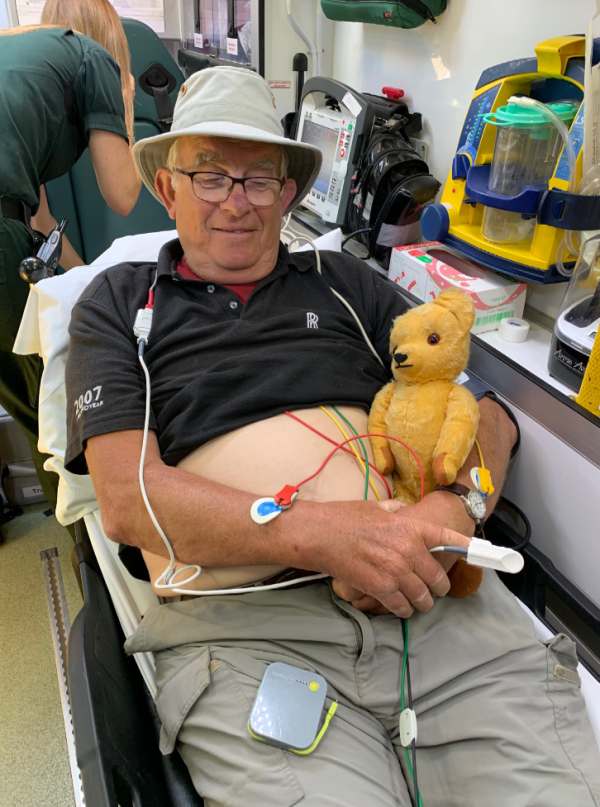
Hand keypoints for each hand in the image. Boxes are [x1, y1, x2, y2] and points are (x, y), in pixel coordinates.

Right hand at [314, 498, 470, 618]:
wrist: (320, 534)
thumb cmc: (345, 518)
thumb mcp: (379, 508)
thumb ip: (399, 512)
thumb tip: (408, 512)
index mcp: (411, 527)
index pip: (449, 541)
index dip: (466, 549)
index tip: (477, 555)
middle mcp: (409, 549)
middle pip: (438, 579)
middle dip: (437, 587)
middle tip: (433, 589)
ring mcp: (396, 570)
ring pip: (423, 597)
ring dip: (421, 602)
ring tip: (417, 601)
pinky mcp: (381, 588)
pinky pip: (402, 606)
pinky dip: (403, 609)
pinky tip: (400, 606)